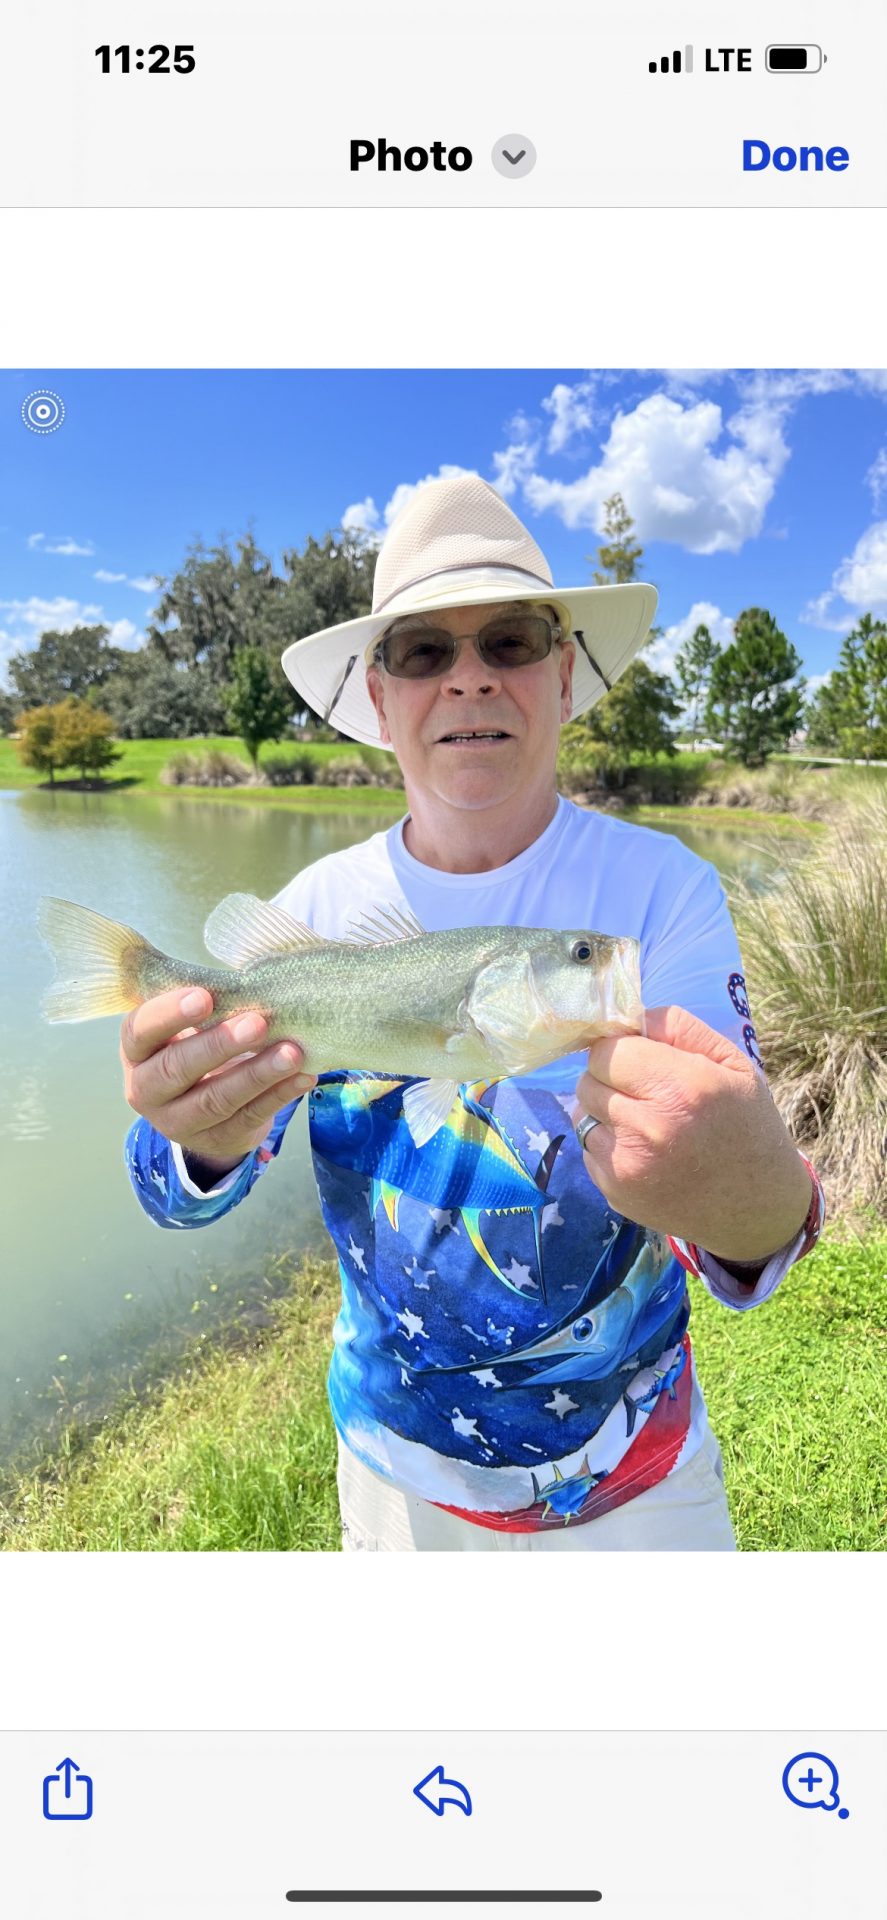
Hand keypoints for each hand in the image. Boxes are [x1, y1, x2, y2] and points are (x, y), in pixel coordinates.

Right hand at [120, 987, 315, 1171]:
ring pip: (216, 1100)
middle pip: (176, 1069)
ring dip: (257, 1074)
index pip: (141, 1031)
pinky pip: (249, 1117)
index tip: (205, 996)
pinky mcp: (217, 1139)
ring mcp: (179, 1122)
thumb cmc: (194, 1047)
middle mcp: (147, 1090)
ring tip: (291, 1052)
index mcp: (136, 1051)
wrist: (199, 1110)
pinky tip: (302, 1076)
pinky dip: (279, 1095)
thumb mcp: (183, 1027)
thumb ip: (198, 1004)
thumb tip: (245, 979)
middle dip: (219, 1045)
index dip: (170, 1014)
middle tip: (257, 1023)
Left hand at [574, 1004, 811, 1260]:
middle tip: (645, 1091)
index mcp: (681, 1087)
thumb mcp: (732, 1063)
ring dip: (605, 1112)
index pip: (607, 1049)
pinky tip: (643, 1152)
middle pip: (588, 1080)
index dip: (621, 1049)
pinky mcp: (614, 1192)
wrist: (757, 1207)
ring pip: (581, 1114)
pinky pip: (588, 1150)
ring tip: (645, 1123)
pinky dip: (608, 1145)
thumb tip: (626, 1016)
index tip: (640, 1059)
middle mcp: (647, 1127)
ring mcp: (626, 1164)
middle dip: (610, 1078)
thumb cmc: (748, 1125)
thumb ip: (677, 1028)